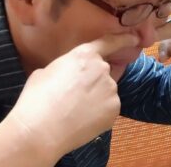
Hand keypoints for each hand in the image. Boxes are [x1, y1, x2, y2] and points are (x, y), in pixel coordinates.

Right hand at [6, 34, 138, 159]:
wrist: (40, 130)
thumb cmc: (36, 99)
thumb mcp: (45, 72)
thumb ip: (64, 68)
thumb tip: (66, 75)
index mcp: (85, 55)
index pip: (109, 42)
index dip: (124, 39)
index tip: (134, 39)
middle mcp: (102, 68)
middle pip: (102, 73)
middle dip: (92, 82)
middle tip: (73, 96)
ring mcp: (111, 89)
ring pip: (106, 91)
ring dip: (96, 98)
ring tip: (74, 111)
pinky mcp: (114, 108)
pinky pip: (108, 108)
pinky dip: (99, 113)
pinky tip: (83, 121)